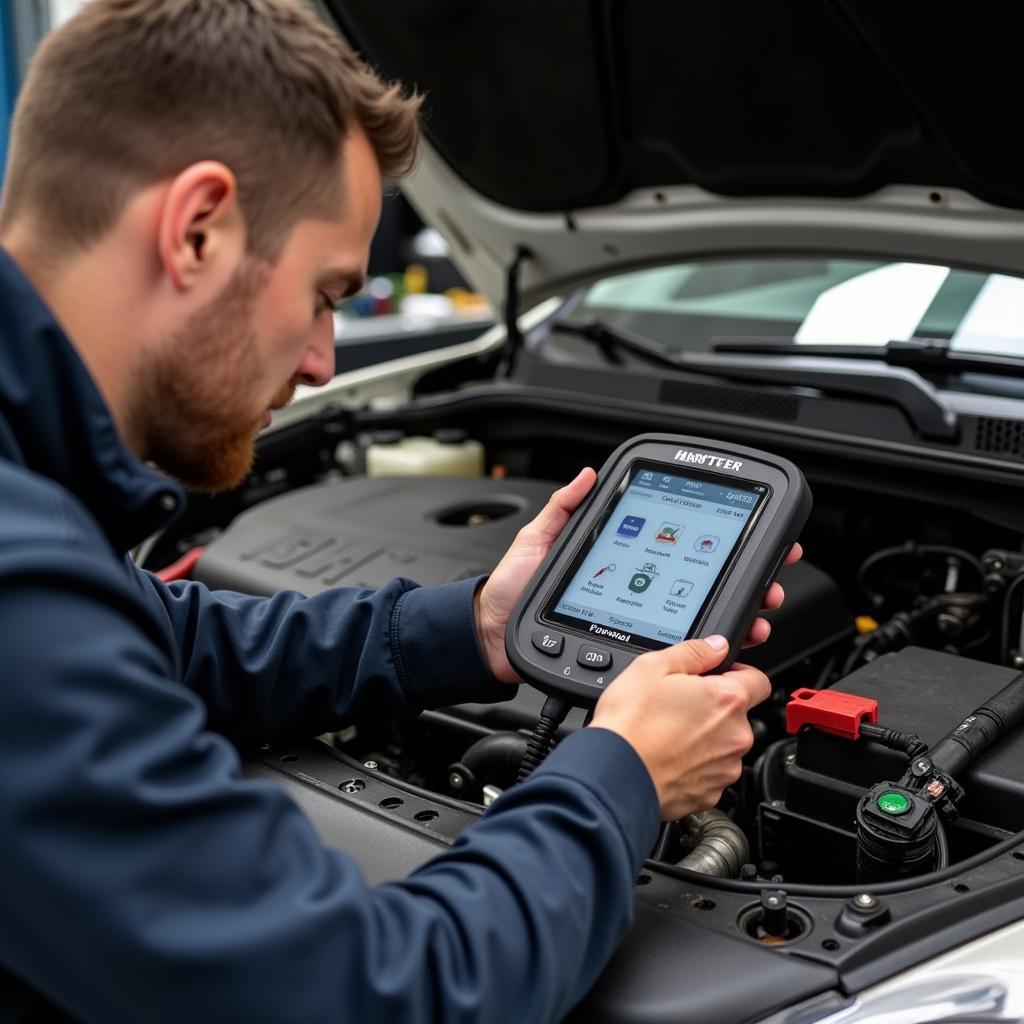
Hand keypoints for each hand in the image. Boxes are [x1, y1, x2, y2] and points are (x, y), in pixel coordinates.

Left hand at [475, 468, 803, 681]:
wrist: (495, 639)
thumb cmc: (514, 592)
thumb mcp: (538, 541)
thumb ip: (564, 510)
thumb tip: (588, 474)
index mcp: (624, 561)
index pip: (677, 546)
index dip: (715, 538)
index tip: (751, 528)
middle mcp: (638, 592)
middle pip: (702, 582)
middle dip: (746, 575)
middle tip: (771, 571)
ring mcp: (640, 621)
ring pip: (702, 617)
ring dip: (741, 609)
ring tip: (760, 604)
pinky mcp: (636, 650)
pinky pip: (682, 650)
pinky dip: (715, 645)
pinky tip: (733, 637)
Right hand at [590, 636, 770, 819]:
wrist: (615, 774)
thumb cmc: (630, 724)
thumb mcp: (652, 667)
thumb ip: (694, 652)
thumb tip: (717, 646)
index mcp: (727, 700)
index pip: (759, 680)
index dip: (738, 674)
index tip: (718, 678)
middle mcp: (736, 736)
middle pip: (738, 714)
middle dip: (715, 708)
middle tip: (680, 705)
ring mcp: (725, 768)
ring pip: (725, 745)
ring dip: (706, 738)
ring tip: (668, 733)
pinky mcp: (711, 795)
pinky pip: (710, 772)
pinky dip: (694, 764)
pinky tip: (668, 755)